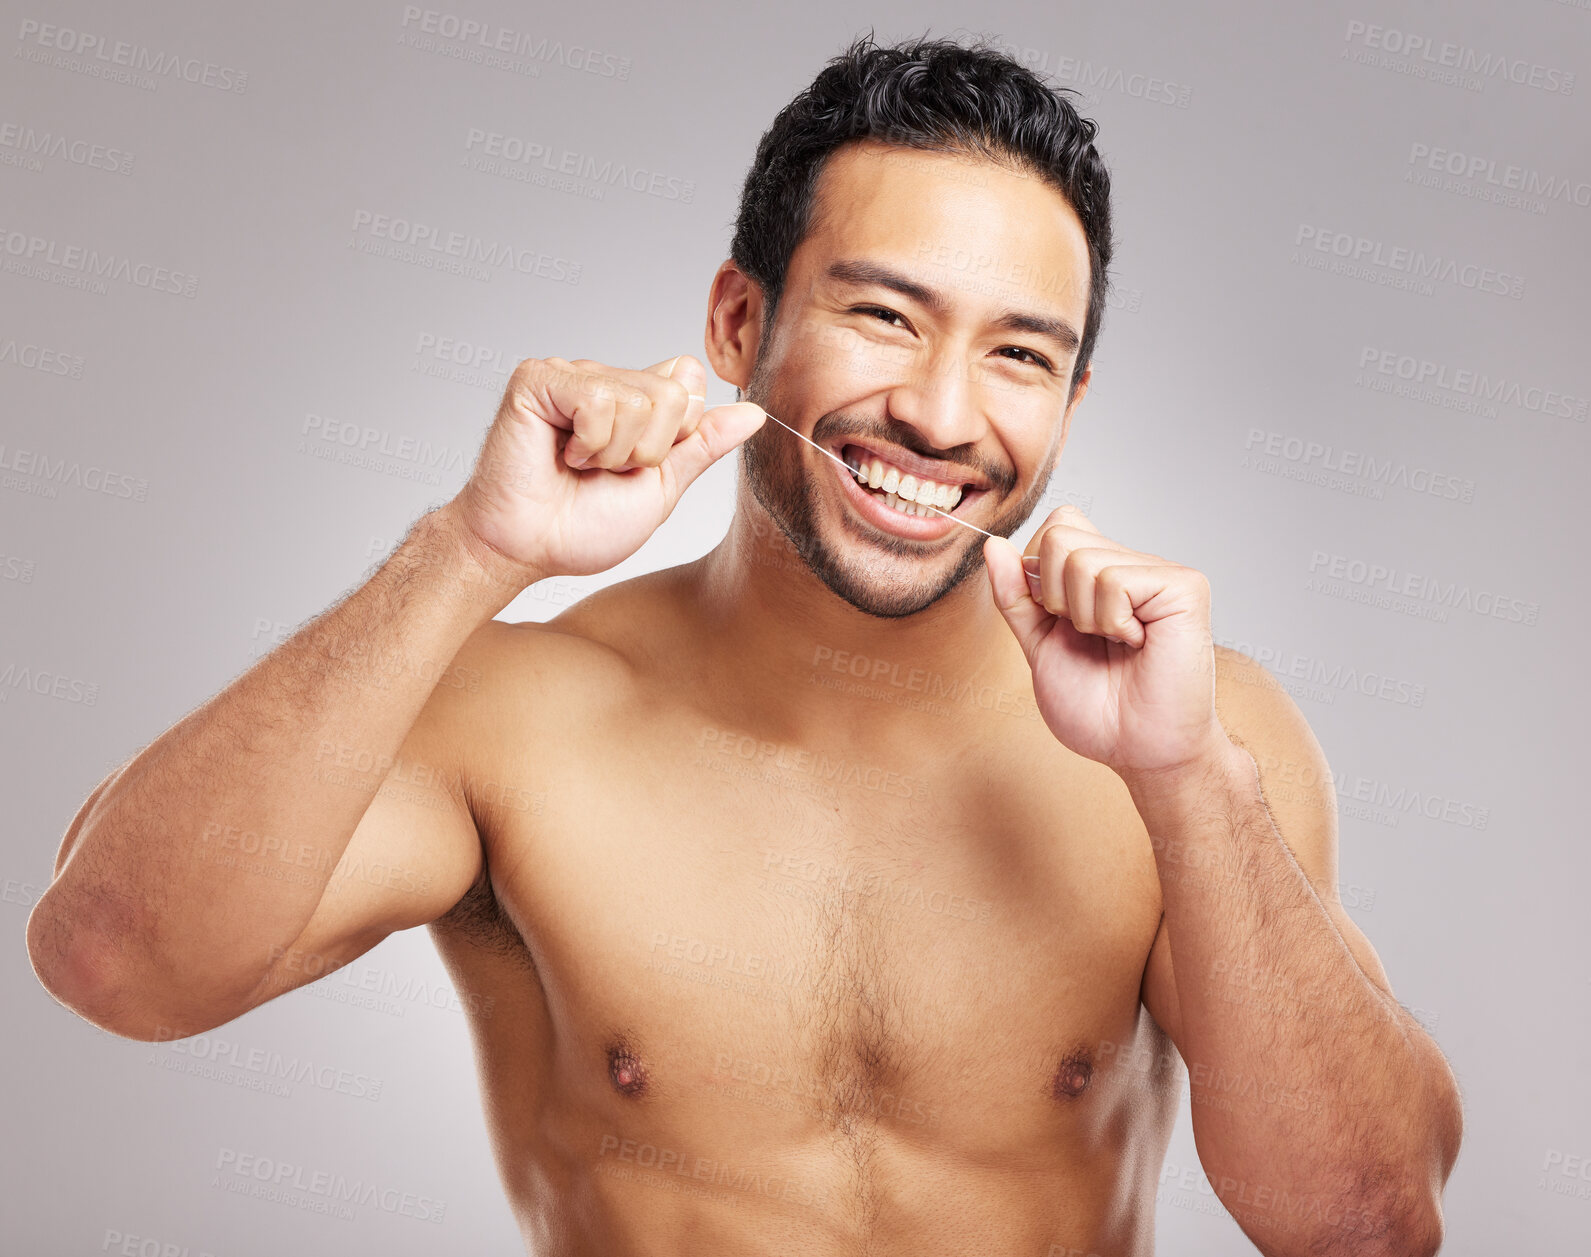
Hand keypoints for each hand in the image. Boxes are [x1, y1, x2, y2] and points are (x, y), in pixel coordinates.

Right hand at [447, 354, 763, 581]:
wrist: (528, 549)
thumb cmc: (582, 526)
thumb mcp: (662, 488)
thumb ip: (704, 445)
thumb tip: (756, 413)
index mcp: (635, 400)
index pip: (690, 384)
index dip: (676, 436)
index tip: (638, 465)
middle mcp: (605, 379)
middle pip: (672, 394)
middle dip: (647, 451)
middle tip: (603, 471)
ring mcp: (572, 374)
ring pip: (638, 399)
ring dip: (613, 453)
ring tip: (579, 466)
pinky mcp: (538, 378)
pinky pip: (597, 400)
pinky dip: (587, 443)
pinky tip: (560, 455)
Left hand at [982, 506, 1228, 777]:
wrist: (1137, 751)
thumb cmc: (1096, 708)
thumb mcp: (1038, 646)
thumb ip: (1015, 596)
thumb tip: (993, 544)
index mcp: (1101, 572)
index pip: (1058, 523)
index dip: (1040, 570)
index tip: (1059, 621)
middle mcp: (1132, 563)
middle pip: (1060, 534)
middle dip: (1055, 598)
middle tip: (1091, 637)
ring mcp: (1160, 572)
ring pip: (1081, 559)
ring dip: (1085, 618)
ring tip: (1117, 645)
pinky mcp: (1184, 586)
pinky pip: (1115, 579)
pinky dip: (1112, 621)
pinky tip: (1138, 643)